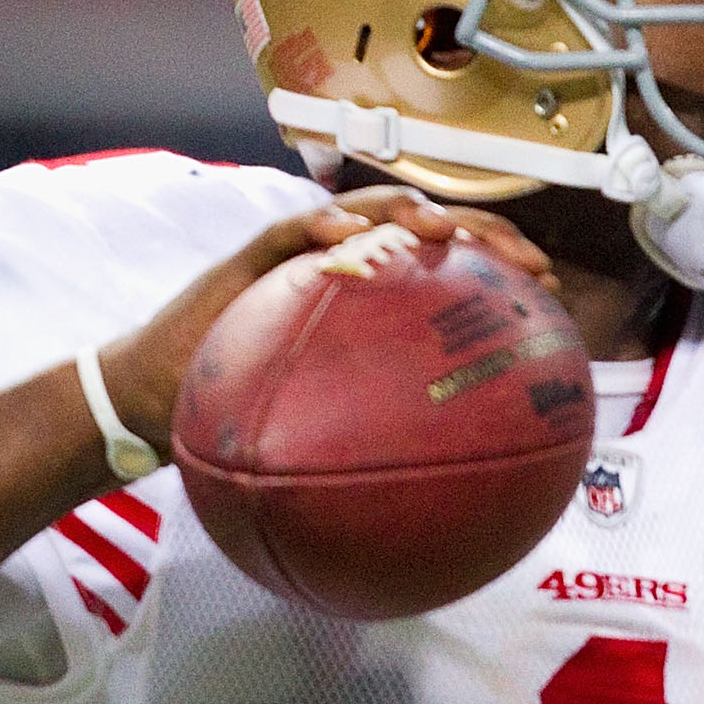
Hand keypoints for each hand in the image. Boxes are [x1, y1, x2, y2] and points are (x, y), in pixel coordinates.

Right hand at [94, 187, 549, 455]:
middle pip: (427, 229)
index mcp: (374, 297)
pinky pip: (290, 232)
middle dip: (482, 232)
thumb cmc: (243, 414)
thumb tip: (453, 493)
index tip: (544, 292)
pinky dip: (323, 226)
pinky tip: (350, 232)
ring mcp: (303, 253)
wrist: (159, 396)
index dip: (500, 267)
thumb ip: (378, 438)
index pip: (449, 267)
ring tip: (444, 230)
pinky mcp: (254, 256)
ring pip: (369, 210)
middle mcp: (347, 263)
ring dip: (411, 213)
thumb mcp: (323, 430)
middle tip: (526, 265)